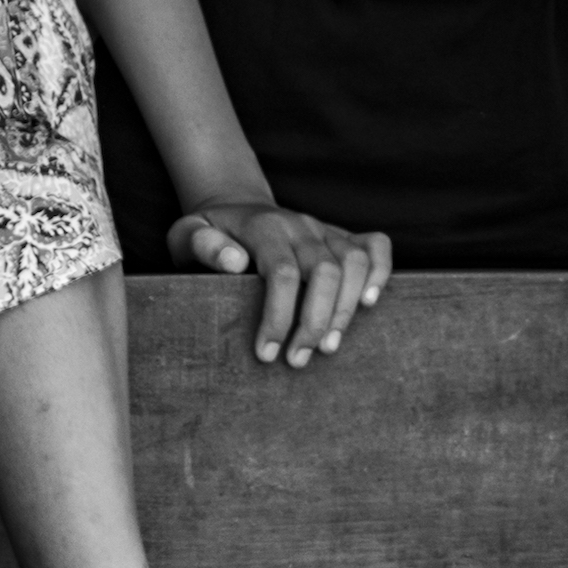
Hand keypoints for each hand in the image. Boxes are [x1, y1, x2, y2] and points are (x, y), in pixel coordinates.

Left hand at [169, 200, 391, 366]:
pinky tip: (369, 304)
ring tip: (328, 348)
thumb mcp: (187, 234)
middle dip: (315, 322)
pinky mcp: (340, 235)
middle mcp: (300, 225)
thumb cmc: (208, 231)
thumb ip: (203, 245)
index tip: (267, 353)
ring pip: (354, 262)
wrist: (234, 207)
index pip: (282, 273)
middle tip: (297, 360)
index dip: (279, 316)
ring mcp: (324, 229)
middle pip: (325, 271)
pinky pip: (375, 246)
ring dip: (347, 308)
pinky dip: (380, 272)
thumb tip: (235, 263)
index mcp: (264, 227)